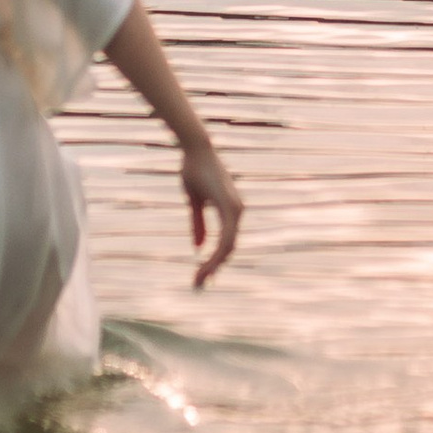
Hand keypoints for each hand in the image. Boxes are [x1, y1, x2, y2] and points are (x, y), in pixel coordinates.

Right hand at [181, 136, 242, 288]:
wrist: (195, 148)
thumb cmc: (195, 170)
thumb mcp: (195, 202)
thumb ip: (198, 224)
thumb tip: (198, 247)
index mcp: (230, 211)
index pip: (226, 244)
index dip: (214, 261)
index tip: (201, 276)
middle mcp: (237, 212)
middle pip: (228, 250)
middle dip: (213, 269)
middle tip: (198, 284)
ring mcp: (235, 210)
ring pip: (228, 247)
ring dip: (213, 266)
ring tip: (199, 280)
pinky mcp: (230, 207)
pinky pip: (226, 238)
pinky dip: (216, 254)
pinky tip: (206, 265)